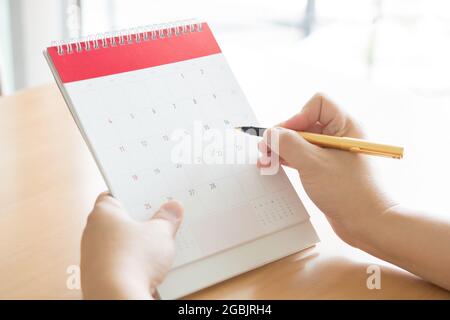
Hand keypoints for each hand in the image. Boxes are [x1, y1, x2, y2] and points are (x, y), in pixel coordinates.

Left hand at [80, 192, 182, 298]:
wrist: (117, 297)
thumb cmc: (132, 260)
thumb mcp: (160, 233)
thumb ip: (167, 219)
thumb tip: (173, 208)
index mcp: (103, 213)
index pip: (114, 194)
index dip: (132, 194)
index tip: (148, 196)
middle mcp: (92, 232)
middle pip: (119, 220)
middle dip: (140, 221)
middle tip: (160, 220)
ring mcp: (92, 256)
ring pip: (119, 243)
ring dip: (136, 245)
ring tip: (159, 247)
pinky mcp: (98, 276)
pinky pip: (118, 263)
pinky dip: (132, 263)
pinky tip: (148, 268)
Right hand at [258, 93, 395, 245]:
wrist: (366, 223)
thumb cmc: (348, 192)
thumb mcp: (313, 164)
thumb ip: (288, 144)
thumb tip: (270, 133)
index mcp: (345, 127)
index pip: (318, 104)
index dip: (298, 116)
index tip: (286, 136)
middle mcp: (339, 136)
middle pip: (305, 123)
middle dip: (283, 135)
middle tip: (266, 149)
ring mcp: (332, 153)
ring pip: (301, 141)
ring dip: (282, 148)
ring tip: (265, 160)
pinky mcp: (326, 168)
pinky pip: (303, 156)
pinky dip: (288, 159)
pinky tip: (274, 166)